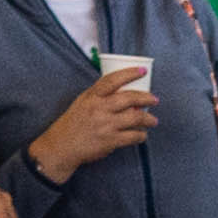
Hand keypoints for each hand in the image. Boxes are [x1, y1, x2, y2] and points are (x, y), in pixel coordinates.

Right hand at [26, 64, 157, 183]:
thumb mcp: (82, 102)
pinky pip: (132, 136)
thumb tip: (122, 90)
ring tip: (153, 120)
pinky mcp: (110, 141)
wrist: (62, 146)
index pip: (112, 80)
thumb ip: (99, 95)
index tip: (142, 71)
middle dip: (147, 97)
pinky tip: (142, 134)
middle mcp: (99, 109)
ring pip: (135, 117)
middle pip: (129, 98)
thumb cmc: (73, 123)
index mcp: (92, 96)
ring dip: (148, 119)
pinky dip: (141, 135)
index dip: (129, 73)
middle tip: (154, 99)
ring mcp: (106, 125)